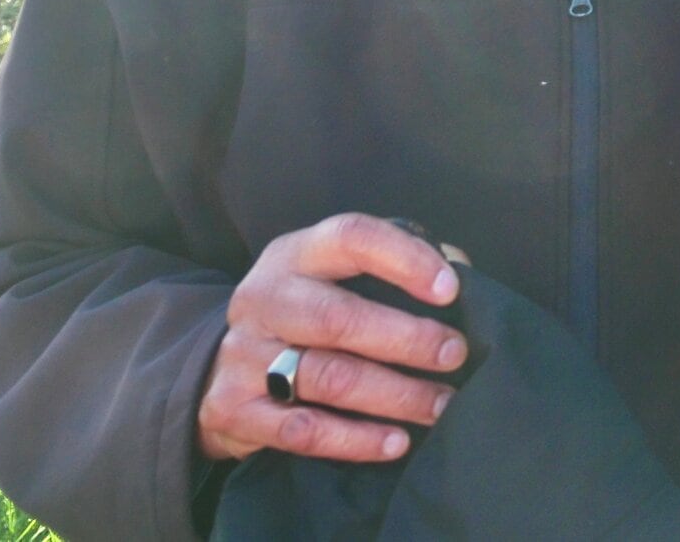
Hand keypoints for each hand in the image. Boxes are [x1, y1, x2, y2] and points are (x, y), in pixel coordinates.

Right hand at [196, 213, 467, 462]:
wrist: (220, 364)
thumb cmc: (309, 307)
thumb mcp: (338, 272)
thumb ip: (397, 263)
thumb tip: (459, 267)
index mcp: (295, 254)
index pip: (351, 238)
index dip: (405, 260)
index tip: (450, 290)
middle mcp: (264, 298)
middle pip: (338, 318)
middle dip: (408, 339)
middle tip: (455, 354)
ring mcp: (243, 355)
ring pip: (328, 377)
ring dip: (395, 395)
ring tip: (440, 405)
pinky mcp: (233, 409)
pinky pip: (303, 430)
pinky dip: (355, 439)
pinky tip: (396, 442)